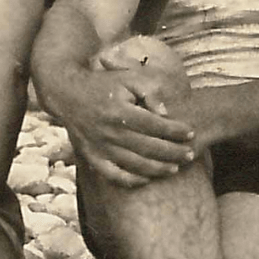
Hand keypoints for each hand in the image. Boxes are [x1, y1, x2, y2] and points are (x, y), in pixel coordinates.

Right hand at [48, 42, 194, 188]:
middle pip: (149, 147)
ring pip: (135, 164)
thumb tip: (165, 113)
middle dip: (173, 153)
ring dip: (158, 168)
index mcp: (120, 111)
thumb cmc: (104, 84)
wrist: (67, 94)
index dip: (176, 131)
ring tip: (175, 168)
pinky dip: (131, 180)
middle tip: (190, 155)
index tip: (191, 133)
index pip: (155, 125)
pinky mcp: (91, 157)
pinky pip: (114, 175)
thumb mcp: (127, 77)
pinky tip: (147, 178)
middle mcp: (109, 131)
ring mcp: (100, 147)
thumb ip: (149, 91)